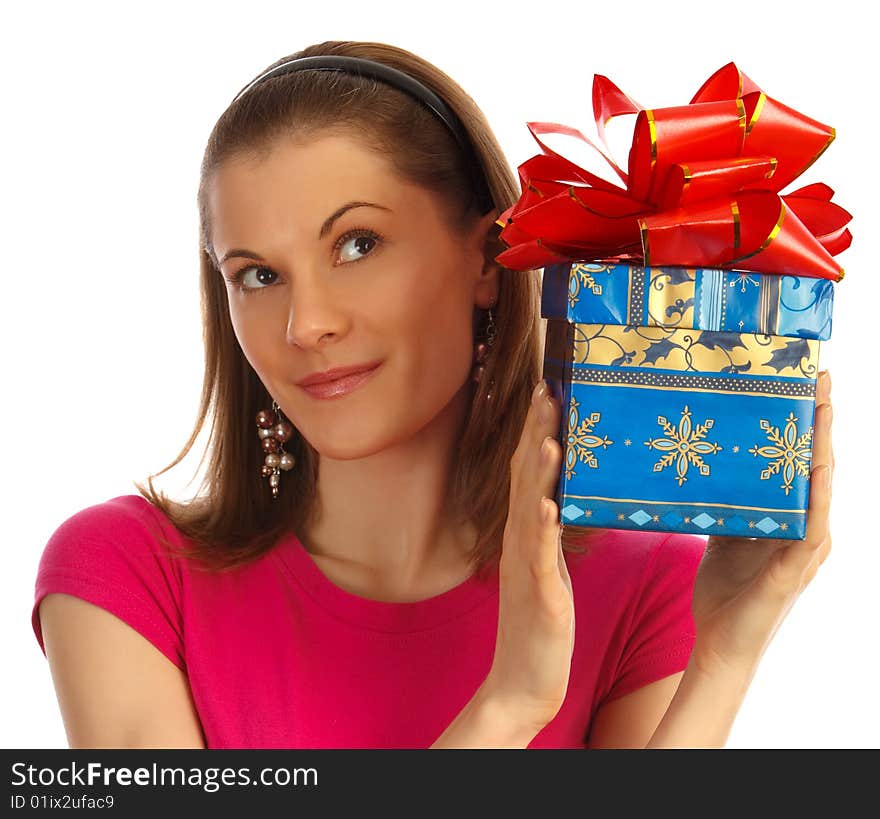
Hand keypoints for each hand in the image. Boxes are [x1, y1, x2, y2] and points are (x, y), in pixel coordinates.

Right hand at [484, 379, 573, 728]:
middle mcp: (521, 541)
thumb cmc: (540, 622)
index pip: (529, 472)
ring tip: (550, 433)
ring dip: (539, 470)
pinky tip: (548, 505)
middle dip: (537, 432)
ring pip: (530, 508)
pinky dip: (542, 528)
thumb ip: (548, 530)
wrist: (522, 680)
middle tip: (547, 388)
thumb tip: (559, 497)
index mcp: (525, 532)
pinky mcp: (539, 595)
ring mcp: (527, 566)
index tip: (548, 389)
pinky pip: (538, 557)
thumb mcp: (546, 565)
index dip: (536, 430)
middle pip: (526, 477)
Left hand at [689, 369, 833, 678]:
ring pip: (822, 483)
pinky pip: (813, 519)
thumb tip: (711, 472)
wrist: (719, 642)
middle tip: (820, 376)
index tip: (805, 384)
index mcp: (791, 520)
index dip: (808, 424)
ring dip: (824, 441)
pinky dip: (816, 489)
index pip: (803, 463)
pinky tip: (817, 461)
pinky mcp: (798, 564)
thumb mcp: (723, 537)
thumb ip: (727, 506)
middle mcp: (808, 528)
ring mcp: (808, 546)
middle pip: (818, 464)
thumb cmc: (724, 593)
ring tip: (823, 401)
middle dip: (821, 419)